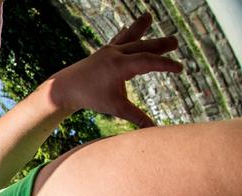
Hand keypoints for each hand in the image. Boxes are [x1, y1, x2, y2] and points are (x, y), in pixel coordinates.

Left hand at [51, 14, 181, 127]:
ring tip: (149, 17)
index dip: (166, 65)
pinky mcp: (103, 52)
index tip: (180, 69)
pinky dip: (126, 33)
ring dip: (141, 29)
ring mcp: (108, 50)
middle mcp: (116, 54)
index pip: (148, 62)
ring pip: (130, 38)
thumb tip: (154, 130)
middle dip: (160, 45)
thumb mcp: (115, 107)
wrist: (64, 89)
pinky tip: (130, 27)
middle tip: (176, 43)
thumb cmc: (90, 98)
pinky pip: (118, 40)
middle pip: (143, 46)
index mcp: (120, 65)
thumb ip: (136, 116)